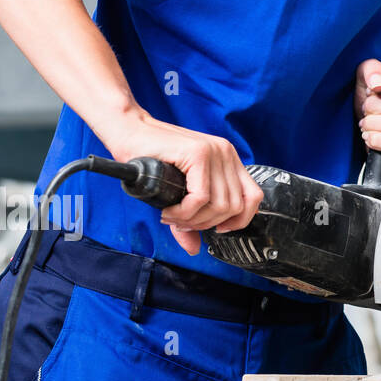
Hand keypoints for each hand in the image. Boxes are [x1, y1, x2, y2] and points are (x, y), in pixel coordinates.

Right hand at [102, 110, 261, 254]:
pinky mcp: (198, 153)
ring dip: (194, 220)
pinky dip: (185, 212)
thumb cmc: (151, 159)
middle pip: (234, 206)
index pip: (253, 197)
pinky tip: (169, 210)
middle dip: (207, 224)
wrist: (127, 131)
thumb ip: (191, 220)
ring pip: (219, 205)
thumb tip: (195, 249)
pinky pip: (201, 197)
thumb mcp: (178, 193)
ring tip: (173, 217)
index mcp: (228, 160)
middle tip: (182, 224)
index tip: (217, 228)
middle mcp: (226, 154)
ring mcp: (214, 151)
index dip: (239, 220)